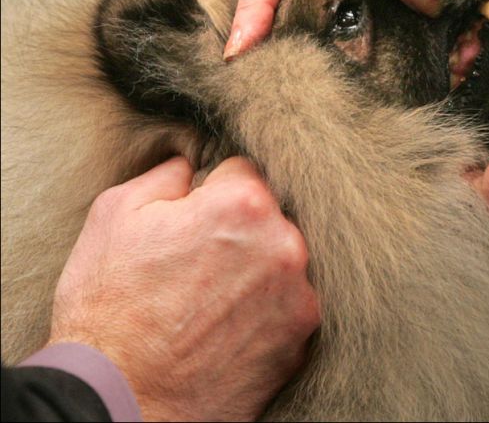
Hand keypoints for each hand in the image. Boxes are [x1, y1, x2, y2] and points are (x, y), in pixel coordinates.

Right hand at [48, 157, 319, 421]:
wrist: (122, 399)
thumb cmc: (110, 309)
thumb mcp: (115, 215)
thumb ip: (167, 174)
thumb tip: (193, 164)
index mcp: (242, 204)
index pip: (244, 170)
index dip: (213, 192)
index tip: (193, 219)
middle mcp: (284, 244)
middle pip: (271, 214)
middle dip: (241, 227)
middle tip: (200, 261)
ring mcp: (299, 293)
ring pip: (283, 256)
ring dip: (258, 265)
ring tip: (212, 296)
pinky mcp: (303, 335)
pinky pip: (291, 299)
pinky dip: (268, 304)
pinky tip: (229, 321)